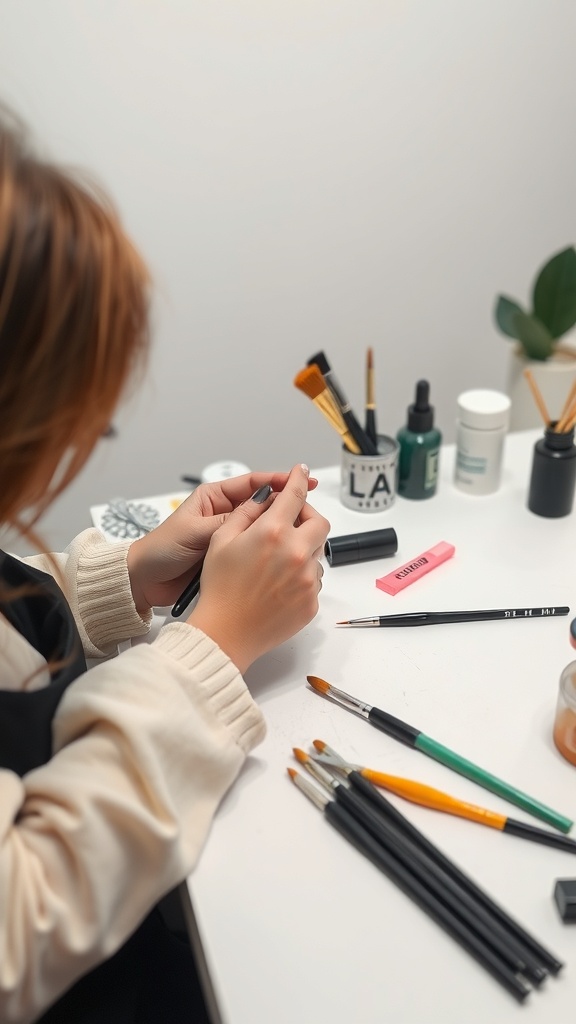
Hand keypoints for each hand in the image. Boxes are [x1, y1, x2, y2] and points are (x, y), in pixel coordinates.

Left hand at [126, 468, 319, 611]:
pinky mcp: (230, 556)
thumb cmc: (162, 550)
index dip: (278, 481)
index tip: (301, 479)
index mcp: (214, 498)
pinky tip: (285, 551)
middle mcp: (224, 513)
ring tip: (302, 528)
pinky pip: (254, 549)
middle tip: (309, 505)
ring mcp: (229, 536)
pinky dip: (269, 549)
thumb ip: (228, 522)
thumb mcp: (196, 532)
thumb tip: (259, 510)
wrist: (146, 581)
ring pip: (261, 528)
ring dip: (279, 528)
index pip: (252, 484)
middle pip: (262, 504)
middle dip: (285, 504)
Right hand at [186, 463, 329, 672]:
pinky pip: (313, 580)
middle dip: (307, 518)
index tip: (302, 473)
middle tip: (290, 523)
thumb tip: (267, 496)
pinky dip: (300, 577)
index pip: (295, 495)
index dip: (299, 479)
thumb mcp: (222, 540)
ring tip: (275, 564)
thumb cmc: (219, 588)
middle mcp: (296, 553)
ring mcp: (307, 579)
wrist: (225, 633)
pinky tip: (277, 586)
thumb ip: (247, 512)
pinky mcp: (311, 602)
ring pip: (316, 554)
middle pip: (319, 523)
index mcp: (273, 532)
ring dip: (302, 551)